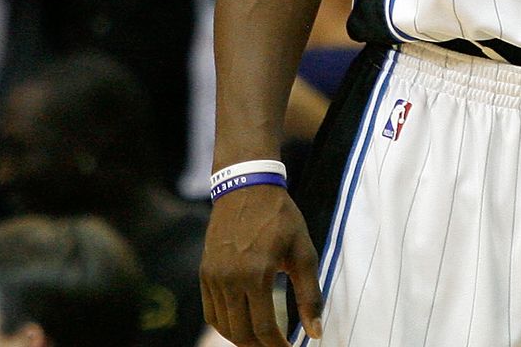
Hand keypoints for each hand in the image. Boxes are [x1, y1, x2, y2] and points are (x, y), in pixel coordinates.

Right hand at [202, 184, 322, 346]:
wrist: (246, 188)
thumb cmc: (281, 219)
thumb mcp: (304, 253)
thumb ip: (309, 295)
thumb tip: (315, 332)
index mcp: (256, 274)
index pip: (264, 328)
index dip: (277, 346)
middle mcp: (229, 279)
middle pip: (241, 332)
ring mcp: (213, 277)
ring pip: (223, 325)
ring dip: (242, 339)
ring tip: (262, 341)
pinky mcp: (204, 273)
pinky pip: (211, 312)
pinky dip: (225, 326)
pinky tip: (242, 327)